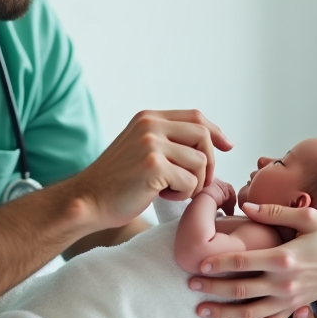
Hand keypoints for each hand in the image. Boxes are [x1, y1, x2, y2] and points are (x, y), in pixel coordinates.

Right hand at [69, 110, 232, 230]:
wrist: (89, 200)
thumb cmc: (117, 182)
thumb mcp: (141, 148)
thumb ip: (167, 139)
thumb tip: (210, 142)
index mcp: (148, 118)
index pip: (195, 117)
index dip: (215, 131)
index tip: (227, 145)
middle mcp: (150, 125)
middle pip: (202, 136)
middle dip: (208, 163)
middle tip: (196, 183)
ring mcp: (152, 144)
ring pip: (200, 162)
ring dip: (193, 183)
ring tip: (170, 190)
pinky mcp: (154, 167)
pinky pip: (190, 183)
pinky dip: (182, 195)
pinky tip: (161, 196)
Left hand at [188, 202, 316, 317]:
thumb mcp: (309, 216)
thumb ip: (274, 212)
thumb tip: (245, 205)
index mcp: (285, 257)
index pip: (242, 262)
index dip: (217, 263)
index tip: (197, 264)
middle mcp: (285, 283)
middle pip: (239, 289)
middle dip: (211, 289)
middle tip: (189, 285)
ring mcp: (289, 299)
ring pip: (249, 312)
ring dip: (222, 312)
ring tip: (200, 310)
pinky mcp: (294, 307)